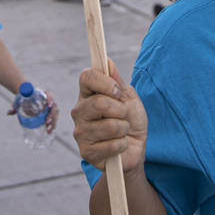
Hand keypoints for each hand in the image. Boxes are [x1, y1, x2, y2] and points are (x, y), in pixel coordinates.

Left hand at [8, 90, 60, 133]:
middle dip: (52, 114)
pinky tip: (49, 131)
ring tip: (48, 129)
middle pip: (54, 106)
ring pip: (55, 113)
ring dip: (54, 121)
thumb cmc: (23, 99)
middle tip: (47, 122)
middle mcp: (47, 100)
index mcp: (41, 94)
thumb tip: (9, 112)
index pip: (49, 94)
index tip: (48, 105)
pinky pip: (54, 118)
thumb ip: (15, 106)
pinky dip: (53, 125)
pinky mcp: (49, 113)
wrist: (26, 98)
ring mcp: (49, 107)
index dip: (50, 99)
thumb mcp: (19, 102)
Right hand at [71, 59, 147, 173]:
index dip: (105, 82)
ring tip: (122, 131)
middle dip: (121, 110)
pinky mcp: (86, 152)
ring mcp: (81, 132)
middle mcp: (79, 111)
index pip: (86, 76)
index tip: (118, 91)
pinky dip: (123, 145)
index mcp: (88, 94)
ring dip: (124, 129)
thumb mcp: (129, 98)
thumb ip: (118, 82)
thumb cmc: (130, 120)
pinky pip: (112, 145)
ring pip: (110, 126)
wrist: (135, 149)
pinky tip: (118, 145)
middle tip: (124, 116)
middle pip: (99, 103)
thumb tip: (108, 62)